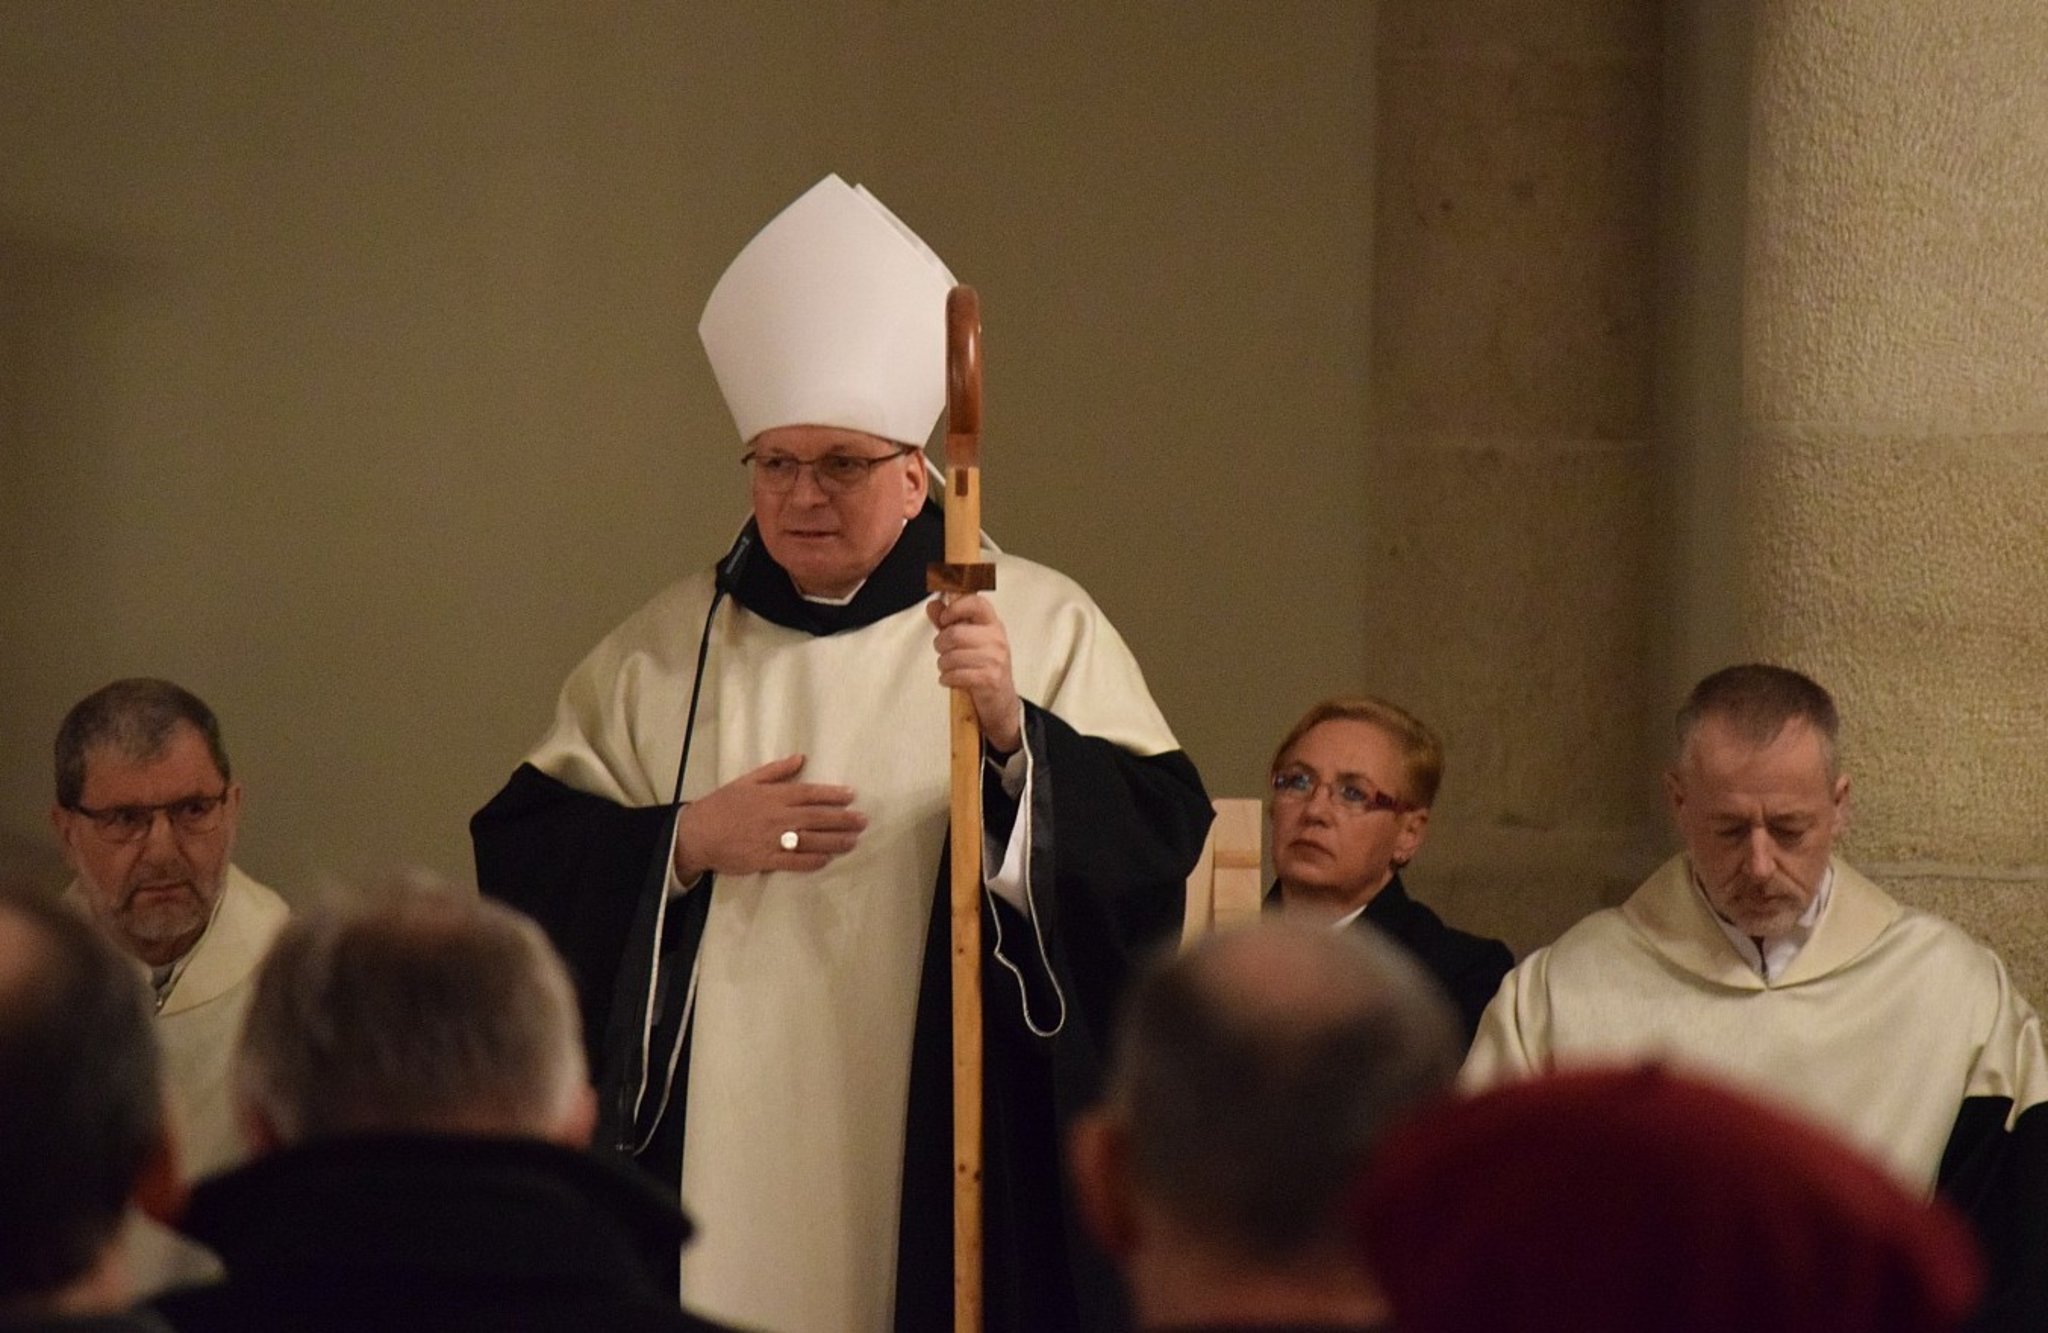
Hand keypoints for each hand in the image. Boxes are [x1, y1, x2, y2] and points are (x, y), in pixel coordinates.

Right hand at [673, 754, 866, 880]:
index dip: (832, 795)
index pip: (809, 794)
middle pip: (816, 818)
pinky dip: (812, 861)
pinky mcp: (765, 860)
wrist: (697, 833)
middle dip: (842, 819)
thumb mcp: (747, 780)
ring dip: (834, 841)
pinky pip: (793, 862)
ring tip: (854, 841)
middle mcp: (776, 817)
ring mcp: (772, 840)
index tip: (851, 796)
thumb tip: (801, 758)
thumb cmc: (723, 804)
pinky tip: (828, 859)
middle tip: (863, 821)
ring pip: (810, 840)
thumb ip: (776, 770)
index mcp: (773, 796)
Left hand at [927, 593, 1022, 754]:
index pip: (976, 603)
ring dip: (943, 665)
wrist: (1001, 699)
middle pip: (954, 633)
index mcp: (992, 624)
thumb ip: (949, 622)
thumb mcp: (968, 640)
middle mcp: (996, 639)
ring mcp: (995, 659)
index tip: (945, 618)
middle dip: (940, 645)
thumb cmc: (984, 667)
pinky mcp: (990, 679)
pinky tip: (951, 679)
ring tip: (948, 668)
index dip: (955, 608)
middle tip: (943, 651)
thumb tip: (933, 605)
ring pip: (952, 656)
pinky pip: (957, 674)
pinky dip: (947, 679)